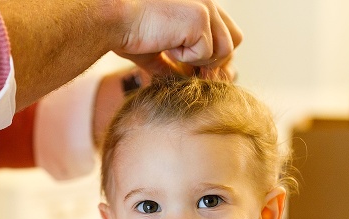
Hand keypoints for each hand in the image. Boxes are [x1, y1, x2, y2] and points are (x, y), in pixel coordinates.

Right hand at [114, 0, 241, 77]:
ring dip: (198, 60)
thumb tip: (189, 80)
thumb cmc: (128, 33)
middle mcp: (208, 2)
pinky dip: (185, 58)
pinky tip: (166, 44)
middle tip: (189, 70)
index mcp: (200, 6)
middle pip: (233, 42)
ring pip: (224, 51)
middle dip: (215, 63)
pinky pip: (205, 54)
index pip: (227, 34)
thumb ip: (176, 64)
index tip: (195, 70)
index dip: (215, 57)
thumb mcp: (158, 51)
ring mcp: (206, 9)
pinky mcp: (200, 19)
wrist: (114, 22)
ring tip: (171, 50)